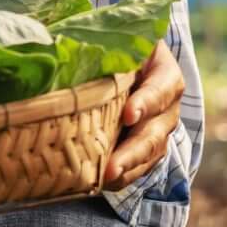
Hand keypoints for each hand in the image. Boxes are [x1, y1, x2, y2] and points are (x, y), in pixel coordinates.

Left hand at [104, 41, 183, 189]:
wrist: (126, 65)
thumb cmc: (117, 49)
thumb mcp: (116, 41)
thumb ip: (101, 46)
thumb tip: (60, 43)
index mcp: (164, 73)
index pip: (161, 88)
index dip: (146, 102)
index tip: (128, 115)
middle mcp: (167, 106)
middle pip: (156, 131)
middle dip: (133, 151)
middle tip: (112, 167)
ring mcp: (159, 130)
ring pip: (150, 154)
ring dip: (128, 170)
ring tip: (107, 180)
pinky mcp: (147, 148)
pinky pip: (140, 167)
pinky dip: (124, 177)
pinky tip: (103, 185)